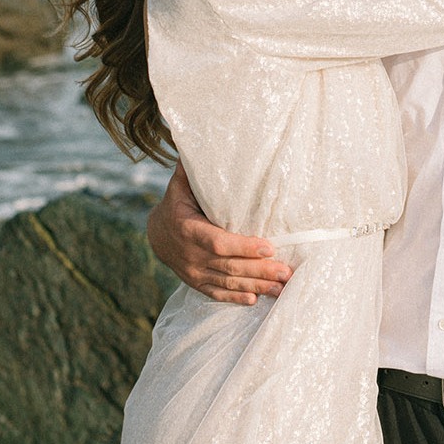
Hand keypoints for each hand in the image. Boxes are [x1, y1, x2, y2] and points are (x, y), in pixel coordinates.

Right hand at [147, 162, 292, 303]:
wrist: (156, 233)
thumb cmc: (178, 202)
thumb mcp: (181, 185)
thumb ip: (194, 170)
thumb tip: (203, 143)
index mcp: (188, 229)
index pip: (218, 242)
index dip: (243, 246)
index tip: (269, 246)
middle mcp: (190, 255)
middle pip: (228, 266)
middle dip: (259, 270)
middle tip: (286, 272)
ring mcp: (193, 272)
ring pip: (227, 282)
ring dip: (256, 286)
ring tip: (281, 287)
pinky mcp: (196, 282)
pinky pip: (217, 293)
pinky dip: (236, 298)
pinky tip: (256, 300)